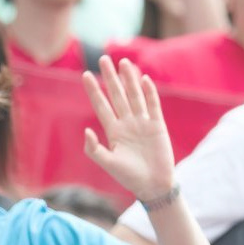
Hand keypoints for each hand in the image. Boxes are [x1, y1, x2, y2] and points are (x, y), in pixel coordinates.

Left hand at [82, 56, 175, 203]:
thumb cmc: (130, 177)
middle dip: (111, 78)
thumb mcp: (108, 163)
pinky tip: (143, 79)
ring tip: (123, 63)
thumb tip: (87, 131)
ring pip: (134, 96)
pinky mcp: (157, 125)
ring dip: (129, 80)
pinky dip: (149, 93)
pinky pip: (152, 105)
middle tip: (104, 59)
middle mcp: (127, 123)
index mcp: (114, 131)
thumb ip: (94, 149)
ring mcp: (143, 123)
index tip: (86, 75)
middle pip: (117, 95)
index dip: (94, 91)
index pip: (101, 106)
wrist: (153, 185)